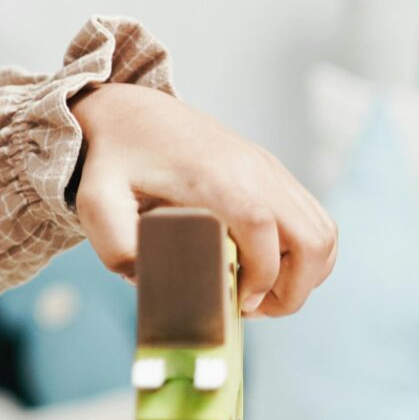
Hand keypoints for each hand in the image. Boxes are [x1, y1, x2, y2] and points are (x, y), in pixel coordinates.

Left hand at [69, 83, 337, 316]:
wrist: (130, 111)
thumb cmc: (113, 160)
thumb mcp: (96, 200)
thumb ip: (115, 244)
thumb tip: (151, 283)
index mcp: (215, 179)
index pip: (264, 231)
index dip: (262, 278)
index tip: (239, 304)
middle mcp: (253, 170)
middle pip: (312, 237)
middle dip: (293, 289)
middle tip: (253, 308)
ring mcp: (269, 169)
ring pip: (322, 231)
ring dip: (305, 273)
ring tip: (261, 293)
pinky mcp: (271, 172)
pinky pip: (313, 218)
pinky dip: (305, 252)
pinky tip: (268, 268)